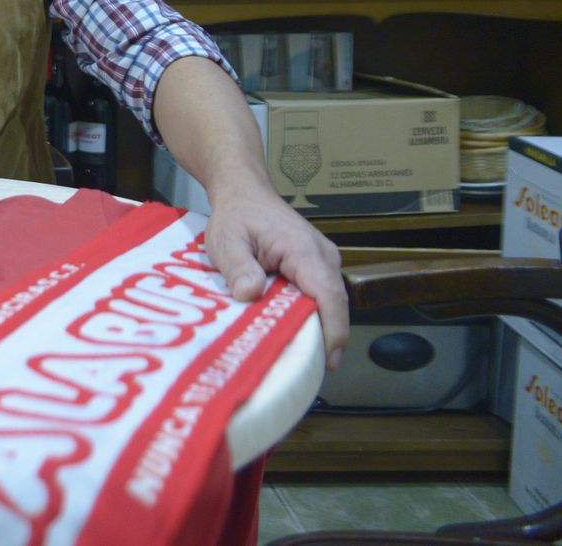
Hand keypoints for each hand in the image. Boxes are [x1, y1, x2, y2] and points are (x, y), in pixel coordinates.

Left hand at [202, 185, 348, 371]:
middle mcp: (322, 255)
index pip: (328, 294)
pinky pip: (321, 295)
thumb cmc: (236, 214)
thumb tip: (250, 295)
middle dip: (326, 338)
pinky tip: (295, 333)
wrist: (244, 191)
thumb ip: (238, 267)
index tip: (328, 359)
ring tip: (300, 359)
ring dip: (320, 328)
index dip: (332, 329)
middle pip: (334, 304)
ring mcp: (323, 260)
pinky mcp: (317, 265)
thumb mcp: (227, 240)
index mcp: (302, 249)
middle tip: (307, 371)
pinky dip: (312, 315)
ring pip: (330, 302)